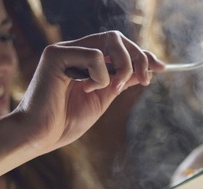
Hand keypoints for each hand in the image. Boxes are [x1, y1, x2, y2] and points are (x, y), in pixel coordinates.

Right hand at [12, 31, 163, 153]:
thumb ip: (118, 82)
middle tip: (145, 80)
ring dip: (123, 66)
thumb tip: (144, 70)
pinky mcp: (55, 55)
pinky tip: (85, 88)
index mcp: (84, 61)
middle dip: (138, 58)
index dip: (141, 55)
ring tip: (115, 87)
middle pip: (117, 38)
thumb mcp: (102, 99)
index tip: (162, 67)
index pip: (117, 47)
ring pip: (110, 42)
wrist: (41, 136)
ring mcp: (64, 50)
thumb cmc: (65, 122)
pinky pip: (95, 56)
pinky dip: (100, 76)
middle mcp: (74, 50)